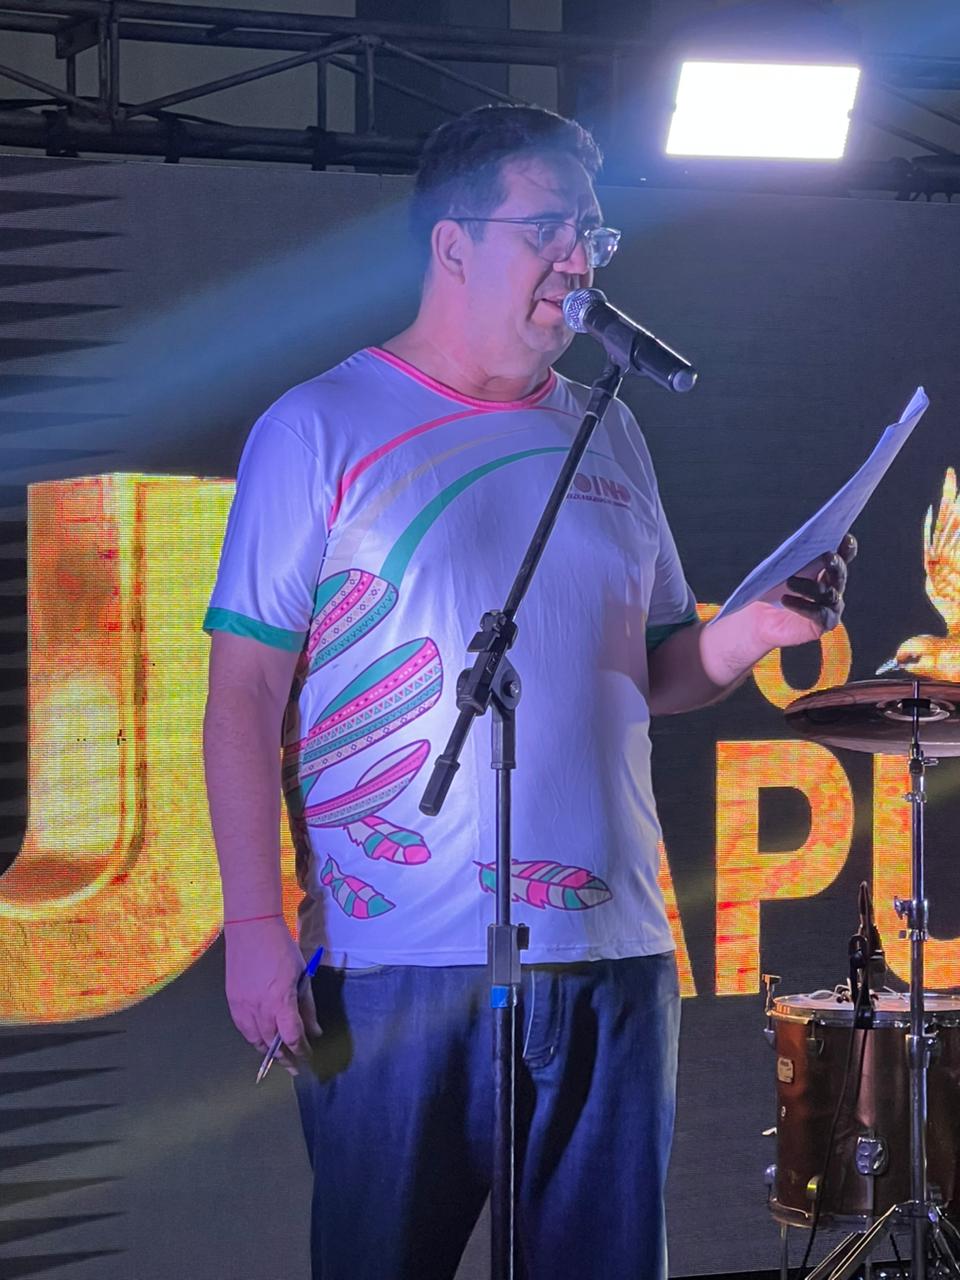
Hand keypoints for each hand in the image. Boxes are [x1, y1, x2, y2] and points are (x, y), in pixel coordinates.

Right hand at [224, 916, 321, 1075]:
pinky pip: (243, 1029)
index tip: (308, 1059)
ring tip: (279, 1058)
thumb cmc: (281, 948)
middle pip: (272, 1044)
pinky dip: (253, 1038)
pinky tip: (261, 1040)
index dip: (301, 1052)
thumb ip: (307, 1006)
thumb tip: (314, 1031)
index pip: (292, 1038)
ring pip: (255, 1040)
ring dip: (268, 1052)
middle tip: (295, 1068)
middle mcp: (259, 1009)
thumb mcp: (301, 975)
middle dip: (285, 1058)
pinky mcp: (232, 1002)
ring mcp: (242, 1007)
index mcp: (280, 1002)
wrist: (251, 929)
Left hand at [754, 532, 857, 650]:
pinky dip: (803, 606)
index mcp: (824, 569)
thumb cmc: (769, 591)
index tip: (845, 538)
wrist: (757, 621)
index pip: (842, 556)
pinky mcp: (823, 624)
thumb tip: (792, 544)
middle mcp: (832, 587)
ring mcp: (830, 607)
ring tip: (790, 581)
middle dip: (836, 564)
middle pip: (839, 574)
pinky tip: (786, 600)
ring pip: (829, 594)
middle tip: (828, 556)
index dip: (847, 548)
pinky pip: (818, 614)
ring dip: (810, 586)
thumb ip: (789, 557)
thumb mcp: (777, 570)